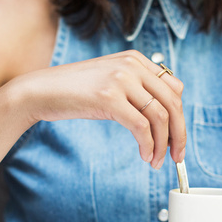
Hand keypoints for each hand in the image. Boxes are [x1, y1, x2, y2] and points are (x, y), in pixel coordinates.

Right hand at [13, 50, 185, 168]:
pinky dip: (148, 145)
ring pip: (160, 116)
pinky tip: (145, 156)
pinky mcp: (109, 97)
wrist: (40, 91)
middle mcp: (132, 65)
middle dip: (179, 134)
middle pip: (173, 103)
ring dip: (164, 145)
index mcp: (136, 59)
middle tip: (177, 157)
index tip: (176, 139)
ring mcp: (121, 79)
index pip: (175, 89)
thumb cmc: (74, 92)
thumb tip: (164, 116)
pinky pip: (141, 127)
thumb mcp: (111, 81)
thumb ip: (136, 88)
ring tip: (157, 161)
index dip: (180, 117)